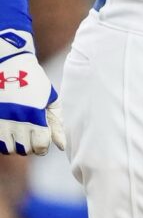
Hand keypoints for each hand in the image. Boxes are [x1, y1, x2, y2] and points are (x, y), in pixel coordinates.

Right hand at [0, 30, 64, 155]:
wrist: (9, 66)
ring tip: (20, 130)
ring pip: (9, 149)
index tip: (43, 136)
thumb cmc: (34, 82)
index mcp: (34, 116)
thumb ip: (57, 123)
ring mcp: (0, 124)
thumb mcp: (50, 99)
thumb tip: (62, 146)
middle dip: (31, 145)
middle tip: (33, 131)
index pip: (40, 146)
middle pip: (25, 150)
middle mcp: (16, 123)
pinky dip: (4, 140)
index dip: (44, 145)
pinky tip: (10, 128)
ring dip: (16, 144)